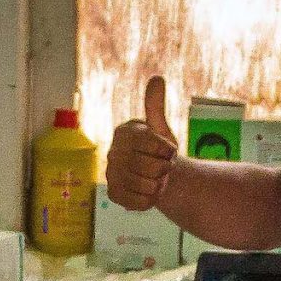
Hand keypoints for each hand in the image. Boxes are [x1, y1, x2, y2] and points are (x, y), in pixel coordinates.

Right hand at [105, 75, 180, 210]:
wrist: (154, 174)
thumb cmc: (157, 149)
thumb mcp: (160, 127)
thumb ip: (155, 105)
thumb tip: (156, 78)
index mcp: (124, 133)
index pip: (153, 144)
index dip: (167, 151)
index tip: (169, 150)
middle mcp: (113, 153)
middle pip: (151, 167)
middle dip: (165, 169)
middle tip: (165, 167)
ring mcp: (111, 175)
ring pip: (147, 186)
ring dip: (159, 184)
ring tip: (158, 179)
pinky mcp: (114, 195)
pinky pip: (141, 202)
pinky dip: (151, 199)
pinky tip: (149, 191)